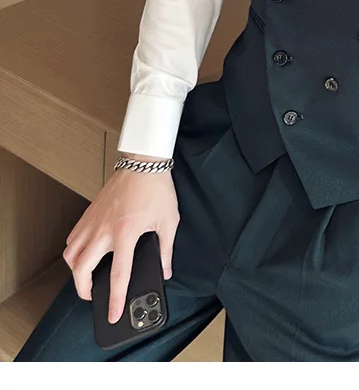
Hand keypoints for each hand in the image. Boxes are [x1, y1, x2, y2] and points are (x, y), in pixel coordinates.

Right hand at [62, 153, 179, 323]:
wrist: (144, 162)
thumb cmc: (157, 188)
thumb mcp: (169, 221)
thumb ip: (166, 249)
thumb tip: (164, 270)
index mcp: (126, 233)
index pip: (118, 275)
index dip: (114, 298)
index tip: (112, 313)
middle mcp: (104, 230)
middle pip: (81, 269)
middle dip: (83, 290)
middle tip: (92, 297)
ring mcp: (93, 221)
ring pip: (71, 254)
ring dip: (75, 270)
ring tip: (85, 277)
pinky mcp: (89, 213)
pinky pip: (73, 237)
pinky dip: (74, 249)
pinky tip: (83, 252)